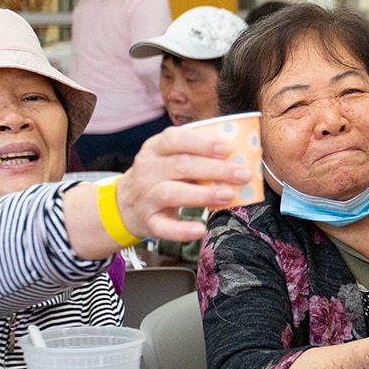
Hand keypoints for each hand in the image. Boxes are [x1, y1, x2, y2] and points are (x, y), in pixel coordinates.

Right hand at [114, 122, 252, 240]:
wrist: (125, 205)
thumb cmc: (160, 177)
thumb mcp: (170, 159)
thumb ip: (197, 156)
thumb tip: (238, 158)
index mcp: (155, 148)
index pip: (175, 138)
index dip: (202, 143)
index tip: (227, 149)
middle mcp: (147, 170)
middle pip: (181, 165)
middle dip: (215, 169)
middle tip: (242, 174)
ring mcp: (146, 196)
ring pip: (172, 193)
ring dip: (203, 194)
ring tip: (227, 195)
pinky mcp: (148, 221)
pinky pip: (164, 227)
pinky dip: (182, 230)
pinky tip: (201, 229)